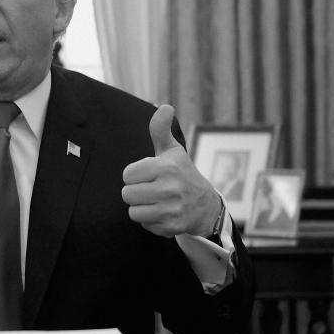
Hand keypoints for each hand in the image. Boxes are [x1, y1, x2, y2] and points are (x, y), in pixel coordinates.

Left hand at [121, 104, 221, 237]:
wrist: (205, 205)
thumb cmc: (183, 174)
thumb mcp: (172, 151)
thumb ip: (160, 130)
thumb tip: (164, 107)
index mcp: (166, 167)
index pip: (127, 174)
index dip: (135, 175)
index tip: (148, 175)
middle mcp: (170, 188)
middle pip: (127, 194)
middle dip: (136, 192)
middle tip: (150, 189)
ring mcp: (172, 209)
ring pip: (133, 212)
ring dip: (141, 207)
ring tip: (155, 201)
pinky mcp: (172, 226)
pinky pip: (144, 224)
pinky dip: (150, 221)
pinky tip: (162, 213)